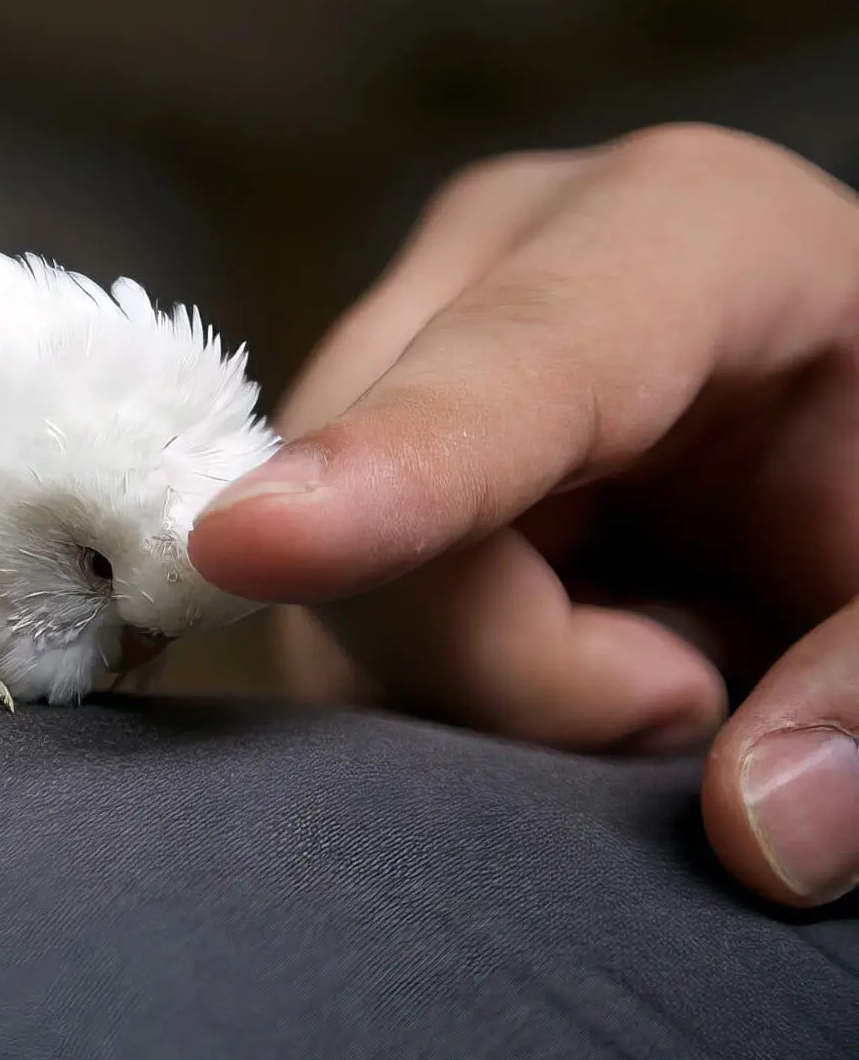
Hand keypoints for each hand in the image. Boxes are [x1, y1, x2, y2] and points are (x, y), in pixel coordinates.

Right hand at [186, 123, 858, 908]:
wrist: (834, 432)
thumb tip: (761, 827)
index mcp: (680, 232)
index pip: (520, 361)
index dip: (397, 465)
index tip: (257, 548)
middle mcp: (496, 268)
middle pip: (376, 512)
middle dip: (521, 671)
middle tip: (698, 687)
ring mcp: (399, 356)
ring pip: (332, 599)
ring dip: (491, 697)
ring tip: (653, 649)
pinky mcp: (344, 456)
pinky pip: (329, 631)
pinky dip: (450, 693)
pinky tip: (566, 644)